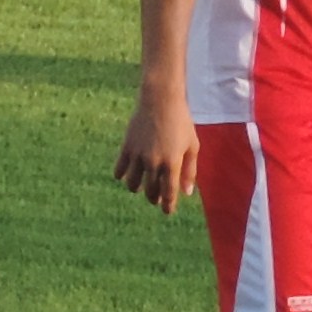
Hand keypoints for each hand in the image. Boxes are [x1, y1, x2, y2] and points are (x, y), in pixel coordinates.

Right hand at [112, 92, 199, 214]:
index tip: (168, 212)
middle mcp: (154, 162)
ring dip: (137, 189)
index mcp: (172, 163)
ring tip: (140, 188)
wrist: (160, 100)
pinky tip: (125, 175)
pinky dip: (121, 175)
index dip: (168, 205)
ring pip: (132, 183)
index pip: (169, 192)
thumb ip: (190, 171)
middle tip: (156, 200)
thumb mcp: (192, 146)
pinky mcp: (126, 147)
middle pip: (150, 190)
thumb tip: (187, 192)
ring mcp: (138, 155)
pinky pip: (120, 168)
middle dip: (153, 198)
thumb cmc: (181, 122)